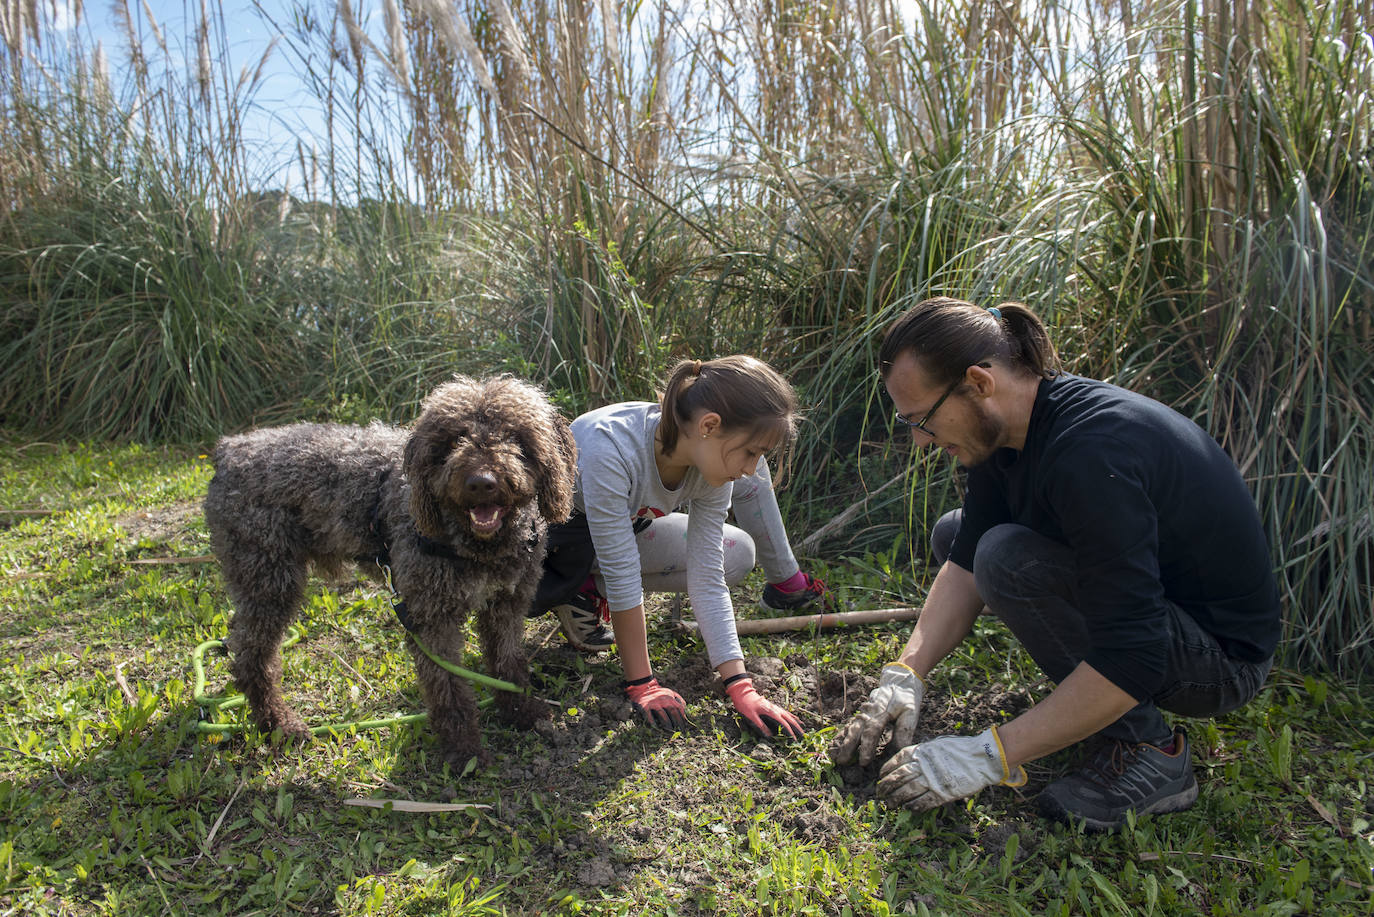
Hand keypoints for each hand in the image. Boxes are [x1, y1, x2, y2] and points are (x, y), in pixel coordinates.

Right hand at [624, 676, 686, 729]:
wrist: (642, 690)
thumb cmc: (658, 695)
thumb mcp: (669, 693)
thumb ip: (678, 700)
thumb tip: (685, 710)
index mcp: (669, 696)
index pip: (679, 707)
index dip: (682, 717)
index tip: (684, 726)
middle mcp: (662, 699)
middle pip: (672, 710)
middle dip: (677, 721)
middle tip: (679, 731)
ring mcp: (653, 702)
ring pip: (662, 713)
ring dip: (667, 723)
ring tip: (671, 731)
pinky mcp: (645, 706)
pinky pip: (649, 715)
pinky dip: (653, 722)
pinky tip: (657, 728)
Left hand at [725, 677, 803, 738]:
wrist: (744, 693)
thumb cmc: (746, 705)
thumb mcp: (751, 717)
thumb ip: (761, 726)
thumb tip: (770, 736)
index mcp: (772, 712)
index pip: (784, 724)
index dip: (790, 732)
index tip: (794, 740)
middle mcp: (776, 709)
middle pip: (790, 719)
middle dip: (797, 728)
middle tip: (803, 736)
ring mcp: (775, 708)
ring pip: (789, 715)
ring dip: (796, 722)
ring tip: (803, 728)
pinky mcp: (773, 707)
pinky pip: (786, 712)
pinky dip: (792, 716)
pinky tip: (795, 718)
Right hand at [829, 662, 923, 765]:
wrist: (898, 683)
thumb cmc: (905, 699)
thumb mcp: (911, 711)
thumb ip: (905, 729)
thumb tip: (902, 748)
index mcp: (881, 711)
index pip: (872, 730)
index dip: (867, 746)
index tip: (864, 761)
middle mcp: (868, 713)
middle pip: (856, 730)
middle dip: (848, 746)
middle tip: (843, 761)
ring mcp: (862, 713)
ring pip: (849, 728)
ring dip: (842, 743)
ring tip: (835, 757)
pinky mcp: (860, 716)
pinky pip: (848, 726)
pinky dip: (840, 736)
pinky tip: (834, 747)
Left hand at [877, 726, 1026, 811]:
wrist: (981, 758)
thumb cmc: (959, 750)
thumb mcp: (935, 746)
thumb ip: (921, 754)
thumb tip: (907, 764)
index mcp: (921, 751)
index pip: (896, 761)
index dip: (886, 771)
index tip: (881, 777)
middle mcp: (923, 765)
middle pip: (898, 777)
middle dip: (886, 787)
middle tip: (880, 794)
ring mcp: (933, 779)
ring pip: (907, 791)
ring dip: (896, 799)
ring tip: (890, 804)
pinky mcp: (943, 793)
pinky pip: (923, 802)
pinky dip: (914, 806)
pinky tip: (908, 809)